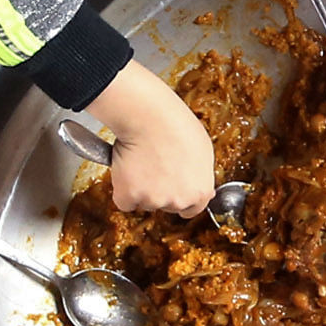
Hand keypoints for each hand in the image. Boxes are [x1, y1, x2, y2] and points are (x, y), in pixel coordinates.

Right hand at [85, 60, 217, 215]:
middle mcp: (179, 201)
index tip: (172, 189)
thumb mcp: (203, 150)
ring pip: (144, 202)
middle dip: (160, 191)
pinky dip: (122, 188)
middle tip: (154, 165)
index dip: (180, 197)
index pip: (192, 209)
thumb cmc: (176, 125)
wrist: (149, 116)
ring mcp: (153, 200)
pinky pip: (124, 201)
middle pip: (167, 206)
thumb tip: (196, 182)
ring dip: (140, 188)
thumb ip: (200, 173)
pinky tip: (127, 168)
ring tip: (141, 160)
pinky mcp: (130, 196)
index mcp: (200, 191)